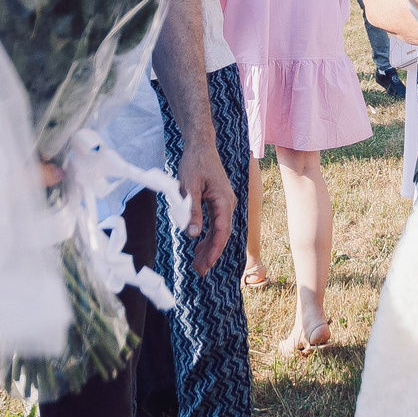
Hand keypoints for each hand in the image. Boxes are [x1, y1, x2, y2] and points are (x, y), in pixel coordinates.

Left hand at [178, 141, 234, 277]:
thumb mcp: (188, 187)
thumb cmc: (194, 163)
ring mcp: (224, 203)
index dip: (214, 250)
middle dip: (211, 253)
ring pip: (219, 230)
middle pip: (222, 234)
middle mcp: (228, 203)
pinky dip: (208, 235)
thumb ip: (192, 211)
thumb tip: (192, 235)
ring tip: (198, 263)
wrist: (201, 145)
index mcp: (223, 200)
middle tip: (199, 271)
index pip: (221, 231)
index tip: (206, 264)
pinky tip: (199, 246)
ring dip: (209, 246)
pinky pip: (216, 223)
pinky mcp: (219, 201)